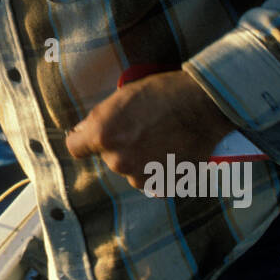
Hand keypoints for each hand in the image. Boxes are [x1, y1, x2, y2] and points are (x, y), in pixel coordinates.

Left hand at [65, 70, 237, 189]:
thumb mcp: (121, 96)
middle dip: (120, 147)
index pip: (75, 147)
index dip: (83, 140)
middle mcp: (119, 160)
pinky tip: (171, 151)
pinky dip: (159, 170)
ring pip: (132, 170)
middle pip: (108, 158)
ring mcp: (142, 176)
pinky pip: (153, 181)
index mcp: (103, 135)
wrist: (205, 105)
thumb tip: (82, 132)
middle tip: (142, 129)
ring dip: (141, 160)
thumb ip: (99, 118)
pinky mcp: (163, 186)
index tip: (90, 138)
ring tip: (161, 139)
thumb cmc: (163, 94)